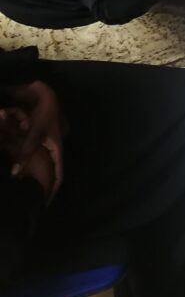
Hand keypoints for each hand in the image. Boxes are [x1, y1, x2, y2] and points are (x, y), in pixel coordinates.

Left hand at [0, 80, 63, 195]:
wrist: (43, 90)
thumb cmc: (44, 110)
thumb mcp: (36, 132)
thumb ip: (26, 151)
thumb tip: (16, 174)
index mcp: (57, 148)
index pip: (58, 175)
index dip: (53, 191)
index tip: (45, 206)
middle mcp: (52, 147)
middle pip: (48, 170)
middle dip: (39, 183)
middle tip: (29, 197)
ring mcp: (44, 142)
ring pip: (37, 161)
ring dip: (28, 170)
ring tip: (19, 182)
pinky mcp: (35, 136)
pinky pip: (28, 152)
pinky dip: (21, 158)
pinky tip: (13, 162)